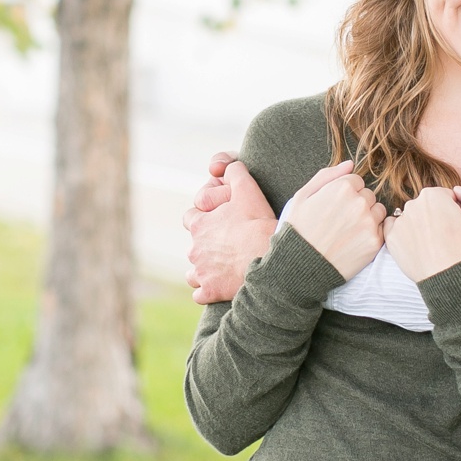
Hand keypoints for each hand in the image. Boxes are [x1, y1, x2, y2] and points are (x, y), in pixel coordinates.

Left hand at [184, 153, 274, 303]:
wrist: (270, 260)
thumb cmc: (258, 225)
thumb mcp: (247, 190)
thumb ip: (234, 173)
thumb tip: (227, 166)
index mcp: (199, 225)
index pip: (191, 217)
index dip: (205, 218)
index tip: (220, 222)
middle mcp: (194, 249)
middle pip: (194, 245)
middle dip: (206, 244)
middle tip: (228, 244)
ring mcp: (200, 272)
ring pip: (194, 271)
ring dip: (205, 268)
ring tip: (225, 266)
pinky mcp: (210, 291)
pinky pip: (201, 294)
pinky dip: (208, 291)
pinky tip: (222, 286)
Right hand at [285, 161, 385, 278]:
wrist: (299, 266)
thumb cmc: (298, 230)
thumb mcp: (302, 196)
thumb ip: (327, 175)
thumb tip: (350, 164)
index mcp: (342, 188)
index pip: (356, 181)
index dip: (344, 193)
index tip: (333, 206)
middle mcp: (359, 203)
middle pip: (368, 195)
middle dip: (357, 204)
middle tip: (340, 220)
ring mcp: (368, 223)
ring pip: (378, 211)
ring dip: (367, 217)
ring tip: (348, 231)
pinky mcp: (375, 242)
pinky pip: (381, 230)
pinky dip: (371, 234)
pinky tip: (354, 241)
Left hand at [386, 186, 460, 281]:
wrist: (448, 276)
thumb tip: (456, 190)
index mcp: (432, 195)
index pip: (443, 197)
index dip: (452, 211)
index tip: (456, 225)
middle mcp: (412, 204)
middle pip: (426, 206)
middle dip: (435, 217)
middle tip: (445, 236)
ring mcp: (400, 221)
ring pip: (412, 218)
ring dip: (420, 226)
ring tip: (432, 244)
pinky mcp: (391, 238)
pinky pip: (395, 230)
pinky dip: (403, 234)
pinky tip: (415, 244)